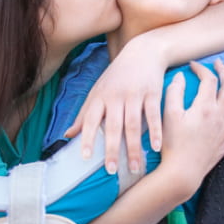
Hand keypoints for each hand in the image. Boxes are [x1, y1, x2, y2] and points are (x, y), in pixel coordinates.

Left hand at [65, 38, 166, 173]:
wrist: (142, 52)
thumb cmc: (116, 76)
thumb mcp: (97, 91)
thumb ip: (83, 114)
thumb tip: (67, 135)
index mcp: (99, 97)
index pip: (90, 119)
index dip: (86, 137)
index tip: (84, 157)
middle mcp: (115, 96)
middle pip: (112, 126)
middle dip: (111, 149)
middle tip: (111, 171)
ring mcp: (134, 94)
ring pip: (133, 124)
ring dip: (134, 147)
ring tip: (135, 167)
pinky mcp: (152, 93)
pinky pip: (153, 115)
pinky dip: (156, 131)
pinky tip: (157, 147)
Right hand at [160, 60, 223, 189]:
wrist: (182, 172)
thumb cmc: (173, 144)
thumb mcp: (168, 115)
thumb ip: (174, 92)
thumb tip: (180, 77)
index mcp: (205, 107)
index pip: (209, 80)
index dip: (202, 69)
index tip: (193, 65)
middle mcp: (220, 116)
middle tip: (220, 64)